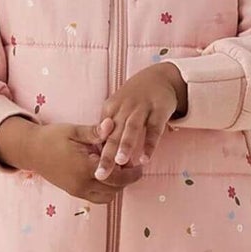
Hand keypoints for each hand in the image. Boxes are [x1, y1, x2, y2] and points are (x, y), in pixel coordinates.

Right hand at [27, 122, 145, 204]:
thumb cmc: (52, 137)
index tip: (138, 164)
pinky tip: (106, 175)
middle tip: (130, 165)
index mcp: (84, 168)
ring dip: (116, 187)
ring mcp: (77, 191)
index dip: (131, 172)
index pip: (117, 177)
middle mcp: (81, 184)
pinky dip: (106, 191)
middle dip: (126, 179)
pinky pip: (96, 198)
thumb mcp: (74, 130)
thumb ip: (95, 132)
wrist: (31, 150)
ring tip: (118, 170)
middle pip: (115, 189)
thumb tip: (112, 124)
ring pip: (107, 197)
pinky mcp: (73, 192)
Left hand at [93, 63, 185, 180]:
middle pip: (113, 134)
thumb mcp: (118, 108)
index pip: (101, 134)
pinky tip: (145, 159)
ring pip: (132, 129)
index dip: (96, 152)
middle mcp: (124, 108)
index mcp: (111, 109)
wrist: (159, 77)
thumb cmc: (135, 98)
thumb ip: (109, 128)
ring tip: (120, 163)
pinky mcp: (159, 110)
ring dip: (125, 145)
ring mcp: (141, 108)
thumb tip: (98, 155)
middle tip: (100, 174)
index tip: (91, 170)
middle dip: (106, 155)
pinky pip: (154, 129)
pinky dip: (150, 144)